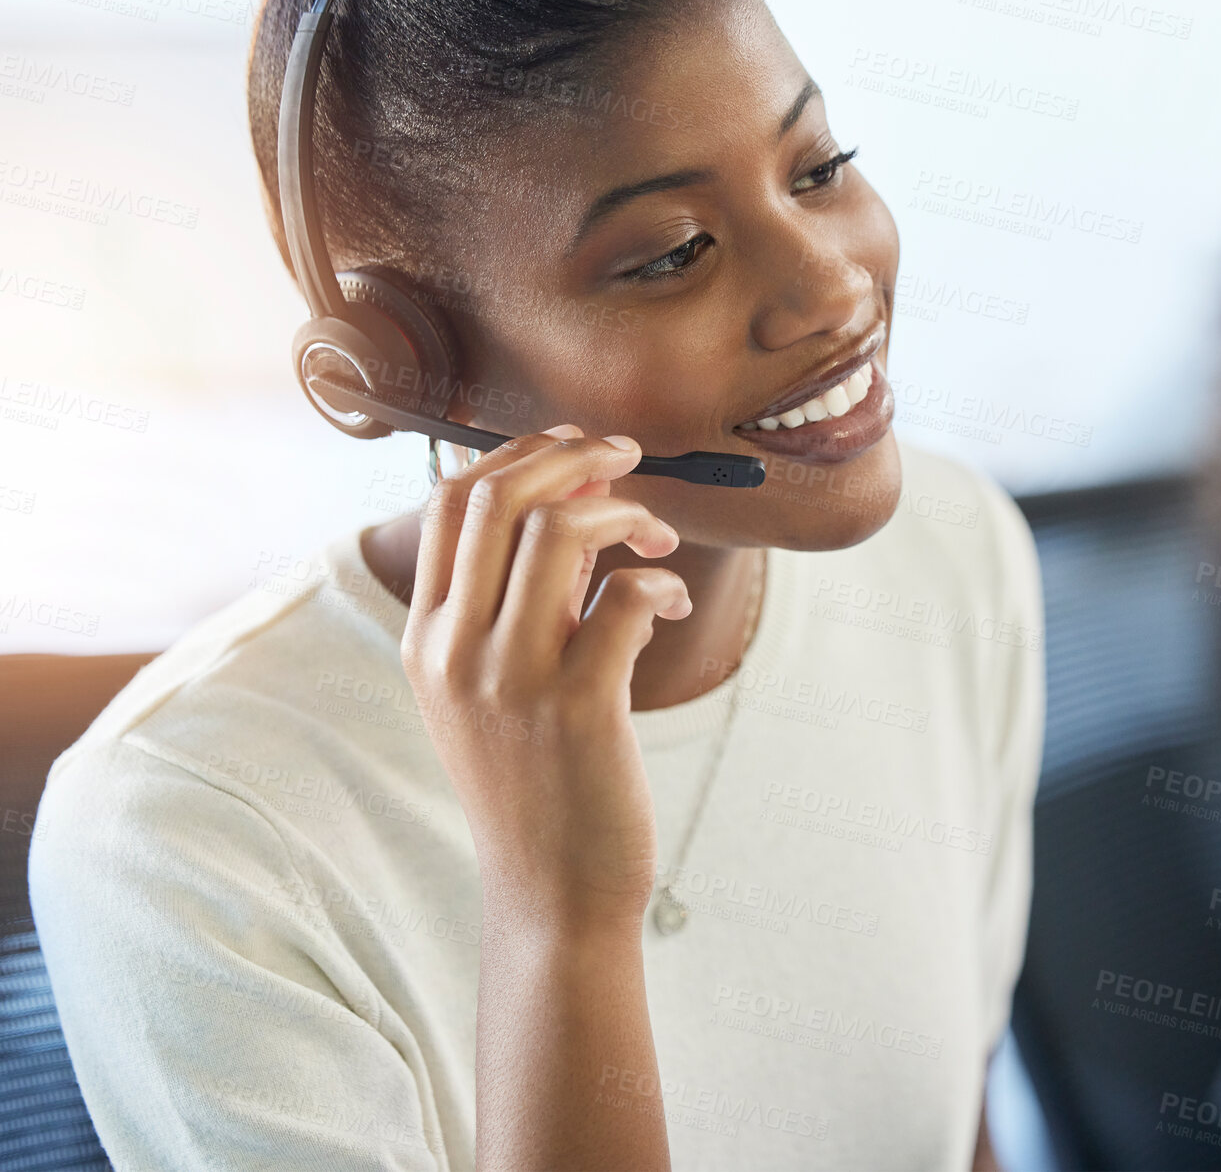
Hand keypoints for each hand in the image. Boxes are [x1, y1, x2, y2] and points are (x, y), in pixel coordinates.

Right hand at [399, 425, 688, 933]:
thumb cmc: (537, 777)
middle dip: (570, 456)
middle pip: (496, 497)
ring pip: (559, 530)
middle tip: (629, 457)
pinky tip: (671, 602)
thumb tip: (578, 495)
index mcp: (426, 638)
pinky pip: (625, 594)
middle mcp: (454, 651)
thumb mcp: (496, 684)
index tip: (577, 452)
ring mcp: (511, 679)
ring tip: (657, 540)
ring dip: (624, 512)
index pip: (449, 501)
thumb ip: (522, 595)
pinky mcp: (578, 707)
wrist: (551, 891)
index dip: (519, 455)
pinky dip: (659, 581)